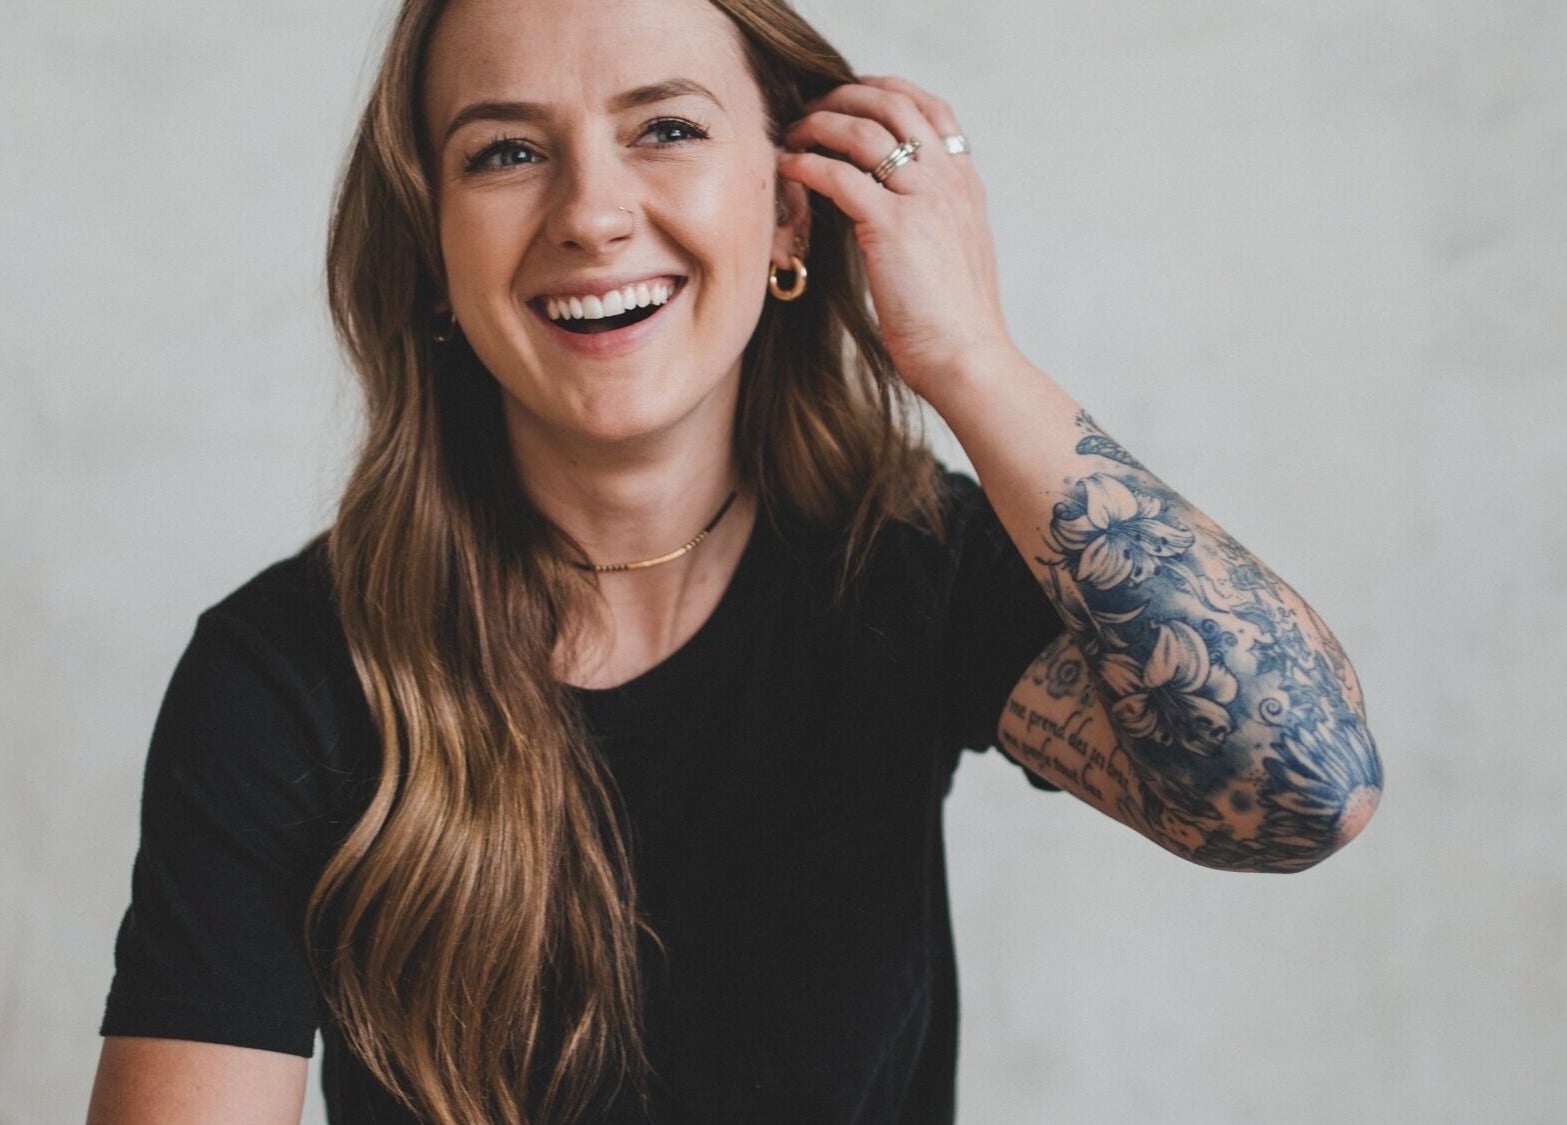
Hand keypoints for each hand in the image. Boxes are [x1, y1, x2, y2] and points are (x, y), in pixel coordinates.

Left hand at [777, 75, 1015, 404]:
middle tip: (811, 108)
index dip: (887, 92)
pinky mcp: (892, 226)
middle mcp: (948, 182)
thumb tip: (900, 211)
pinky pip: (839, 177)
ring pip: (863, 132)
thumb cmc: (956, 324)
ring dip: (819, 125)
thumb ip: (936, 221)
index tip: (852, 96)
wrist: (967, 357)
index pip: (931, 110)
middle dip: (845, 97)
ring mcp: (922, 200)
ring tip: (791, 135)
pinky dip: (807, 165)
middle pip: (894, 106)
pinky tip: (788, 168)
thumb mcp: (956, 256)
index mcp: (966, 186)